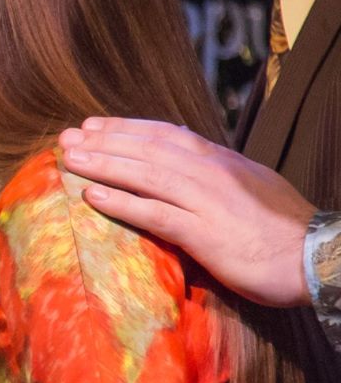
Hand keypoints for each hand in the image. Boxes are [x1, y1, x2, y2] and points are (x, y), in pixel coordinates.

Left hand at [58, 117, 313, 306]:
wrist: (317, 257)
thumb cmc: (283, 229)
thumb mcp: (251, 187)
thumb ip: (218, 174)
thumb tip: (190, 164)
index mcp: (221, 161)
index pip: (165, 135)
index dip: (126, 129)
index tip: (93, 125)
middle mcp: (211, 173)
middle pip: (148, 150)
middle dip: (104, 142)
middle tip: (66, 138)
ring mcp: (207, 201)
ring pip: (146, 175)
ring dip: (104, 165)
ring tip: (69, 160)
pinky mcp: (204, 233)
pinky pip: (155, 214)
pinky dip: (122, 203)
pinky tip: (92, 197)